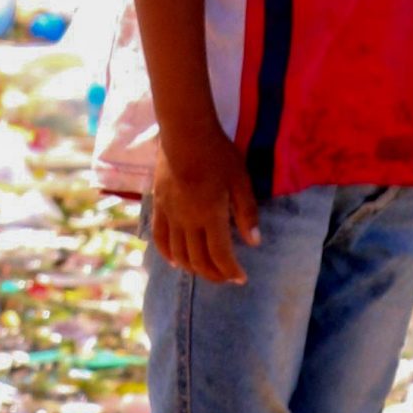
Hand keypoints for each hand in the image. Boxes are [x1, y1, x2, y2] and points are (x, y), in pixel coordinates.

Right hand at [153, 132, 259, 284]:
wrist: (185, 134)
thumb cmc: (218, 154)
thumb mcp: (241, 181)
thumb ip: (247, 213)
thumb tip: (253, 243)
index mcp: (211, 216)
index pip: (220, 255)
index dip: (231, 271)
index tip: (241, 278)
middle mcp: (188, 222)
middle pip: (199, 260)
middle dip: (214, 274)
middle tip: (227, 278)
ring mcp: (170, 215)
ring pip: (179, 254)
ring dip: (193, 268)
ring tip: (206, 271)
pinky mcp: (159, 207)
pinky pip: (160, 238)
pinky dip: (167, 254)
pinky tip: (175, 262)